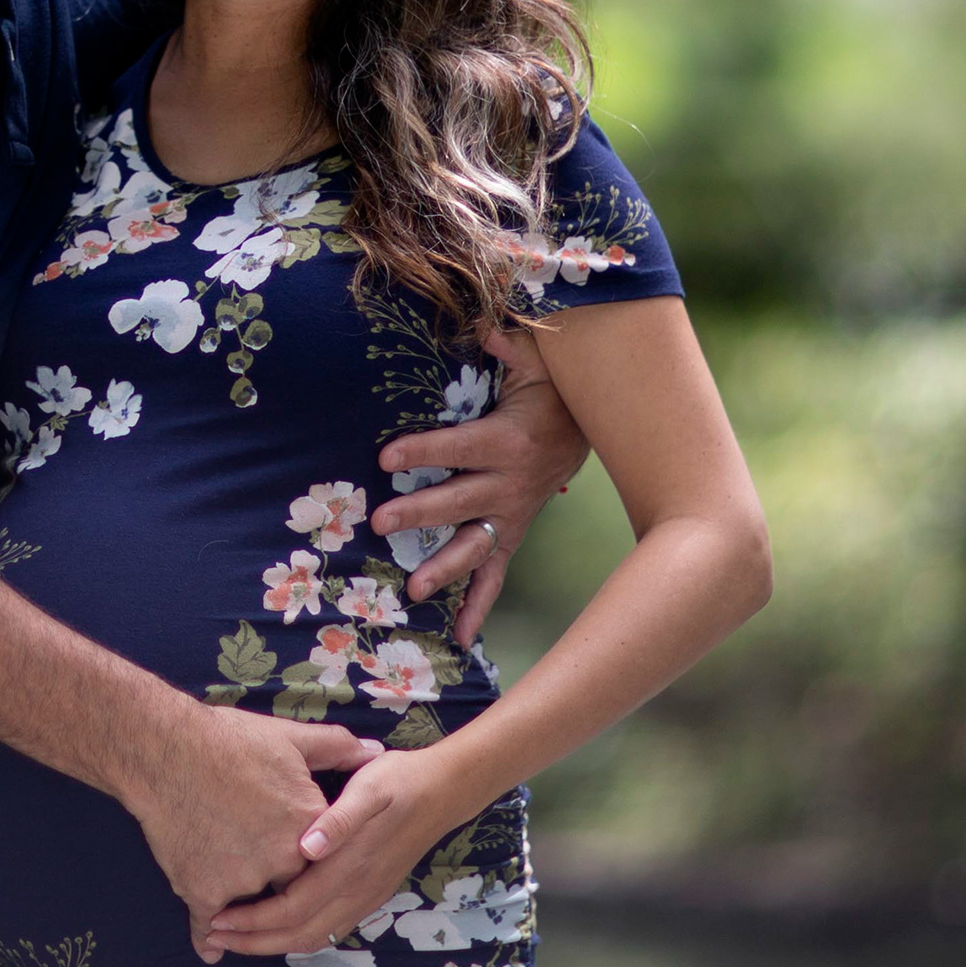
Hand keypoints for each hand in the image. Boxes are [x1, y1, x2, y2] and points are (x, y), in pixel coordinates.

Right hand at [120, 703, 382, 961]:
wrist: (167, 750)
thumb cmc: (228, 739)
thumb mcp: (290, 737)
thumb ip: (336, 748)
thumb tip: (374, 752)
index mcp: (310, 825)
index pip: (321, 855)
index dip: (307, 852)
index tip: (294, 850)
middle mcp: (284, 859)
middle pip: (289, 883)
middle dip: (275, 882)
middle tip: (257, 871)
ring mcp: (245, 879)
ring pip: (250, 906)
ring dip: (242, 912)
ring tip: (230, 907)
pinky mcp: (205, 890)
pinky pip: (209, 924)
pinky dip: (208, 938)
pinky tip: (211, 949)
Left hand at [201, 749, 474, 961]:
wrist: (444, 791)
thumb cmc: (398, 781)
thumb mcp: (369, 788)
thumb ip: (338, 820)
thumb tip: (306, 847)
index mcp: (348, 868)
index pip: (291, 910)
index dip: (252, 921)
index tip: (216, 919)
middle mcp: (356, 891)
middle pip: (298, 934)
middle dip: (253, 941)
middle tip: (213, 936)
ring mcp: (365, 897)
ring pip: (314, 937)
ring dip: (273, 944)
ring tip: (236, 938)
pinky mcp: (370, 894)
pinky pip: (329, 929)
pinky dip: (297, 936)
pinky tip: (278, 927)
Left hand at [374, 327, 586, 645]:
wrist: (585, 430)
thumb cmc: (550, 390)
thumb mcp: (538, 361)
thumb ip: (511, 346)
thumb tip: (486, 330)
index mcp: (509, 441)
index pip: (458, 448)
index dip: (423, 450)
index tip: (384, 457)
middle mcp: (510, 485)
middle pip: (459, 502)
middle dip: (420, 514)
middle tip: (380, 524)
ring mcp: (511, 516)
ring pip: (475, 545)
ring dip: (445, 568)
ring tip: (414, 587)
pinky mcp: (511, 534)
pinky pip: (495, 574)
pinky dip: (478, 606)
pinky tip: (459, 636)